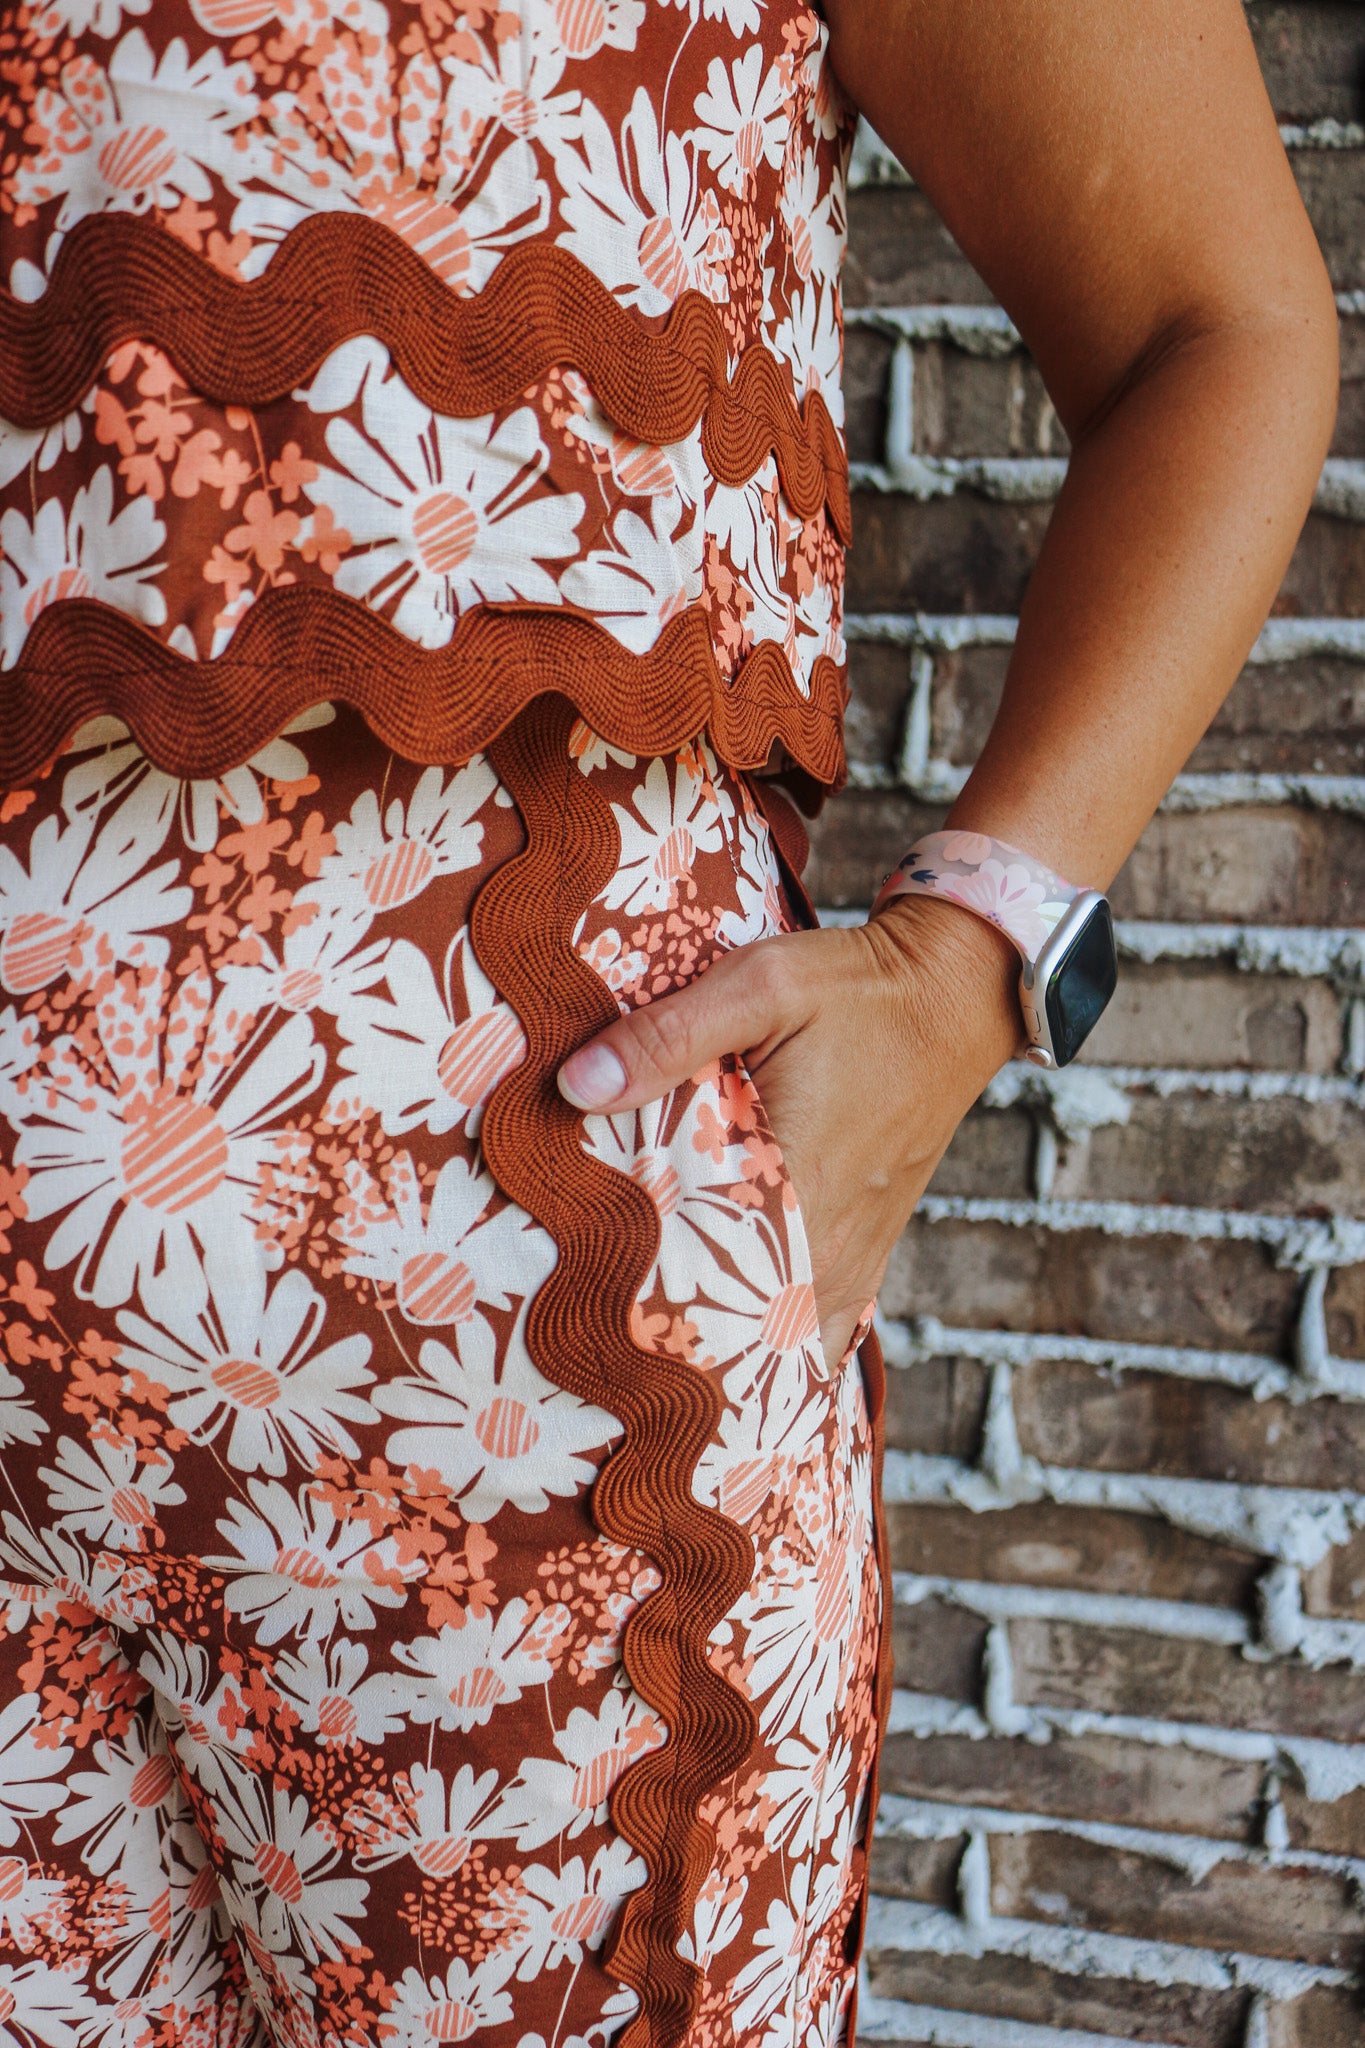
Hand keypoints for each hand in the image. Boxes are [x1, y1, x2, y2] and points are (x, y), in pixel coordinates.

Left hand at [558, 895, 1020, 1365]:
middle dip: (673, 1347)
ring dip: (725, 1348)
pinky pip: (820, 1324)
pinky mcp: (869, 1247)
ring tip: (656, 1354)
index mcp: (796, 1188)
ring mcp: (854, 1253)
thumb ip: (666, 1036)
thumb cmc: (859, 989)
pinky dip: (776, 1340)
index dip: (641, 1319)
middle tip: (603, 1348)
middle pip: (739, 1334)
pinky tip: (730, 1345)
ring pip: (783, 1342)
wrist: (955, 994)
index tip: (587, 1323)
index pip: (703, 1290)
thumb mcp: (759, 986)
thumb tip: (575, 1085)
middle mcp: (830, 1242)